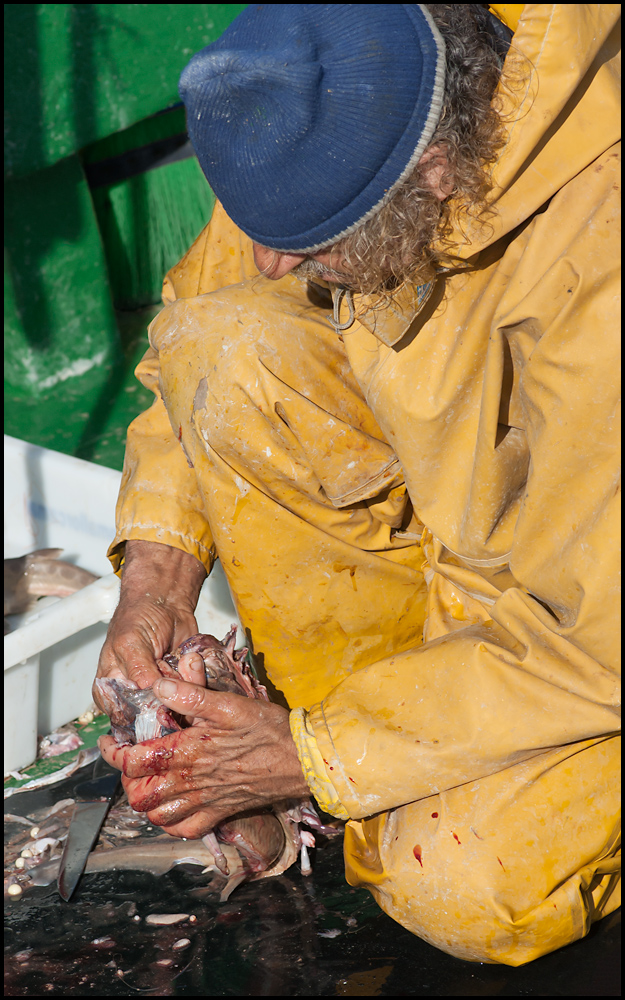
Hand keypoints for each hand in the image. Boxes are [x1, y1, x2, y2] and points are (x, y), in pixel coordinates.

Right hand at [94, 540, 206, 701]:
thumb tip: (149, 696)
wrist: (166, 600)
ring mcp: (161, 690)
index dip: (141, 713)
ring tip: (177, 659)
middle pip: (153, 715)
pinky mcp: (181, 684)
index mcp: (111, 689)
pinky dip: (195, 679)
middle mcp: (135, 694)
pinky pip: (192, 692)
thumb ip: (137, 670)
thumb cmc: (139, 617)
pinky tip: (188, 660)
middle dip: (167, 698)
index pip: (123, 716)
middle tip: (168, 671)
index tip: (155, 698)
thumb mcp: (130, 642)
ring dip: (184, 686)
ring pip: (176, 705)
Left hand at [98, 677, 309, 838]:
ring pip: (158, 816)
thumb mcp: (228, 703)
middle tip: (131, 762)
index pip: (133, 761)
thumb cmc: (266, 728)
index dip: (113, 753)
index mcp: (187, 752)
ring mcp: (204, 801)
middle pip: (139, 795)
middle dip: (127, 780)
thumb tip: (156, 684)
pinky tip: (174, 805)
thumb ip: (190, 694)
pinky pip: (186, 829)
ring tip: (149, 781)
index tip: (110, 741)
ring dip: (147, 801)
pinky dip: (172, 823)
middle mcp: (191, 782)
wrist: (300, 759)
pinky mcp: (220, 813)